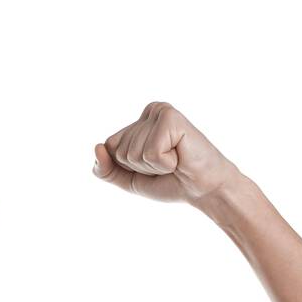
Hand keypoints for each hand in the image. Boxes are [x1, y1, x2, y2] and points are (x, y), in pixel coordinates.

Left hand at [93, 102, 242, 205]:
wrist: (203, 189)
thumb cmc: (171, 182)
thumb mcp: (129, 179)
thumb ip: (105, 169)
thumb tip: (97, 147)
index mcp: (138, 122)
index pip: (109, 148)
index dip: (128, 167)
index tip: (154, 165)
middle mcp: (148, 112)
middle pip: (119, 150)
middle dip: (140, 168)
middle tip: (167, 164)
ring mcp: (159, 112)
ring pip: (132, 152)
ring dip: (153, 166)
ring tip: (175, 160)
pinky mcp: (171, 117)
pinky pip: (150, 152)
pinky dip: (164, 163)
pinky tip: (180, 156)